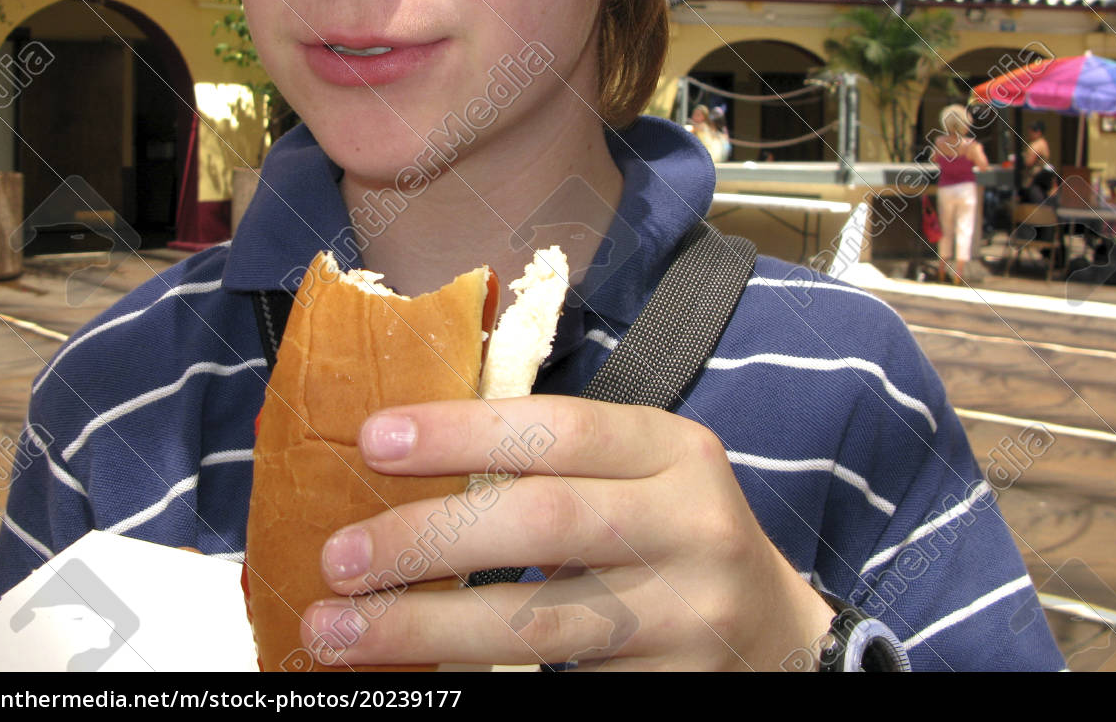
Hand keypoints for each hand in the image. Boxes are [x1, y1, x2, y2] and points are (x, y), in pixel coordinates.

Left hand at [300, 396, 833, 670]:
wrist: (776, 637)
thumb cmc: (673, 535)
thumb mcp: (638, 476)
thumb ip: (552, 462)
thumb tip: (405, 458)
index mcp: (674, 450)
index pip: (558, 428)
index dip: (462, 432)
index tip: (373, 440)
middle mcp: (691, 524)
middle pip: (543, 523)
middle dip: (428, 539)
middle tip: (339, 557)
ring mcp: (687, 615)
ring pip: (539, 621)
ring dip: (426, 625)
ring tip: (340, 629)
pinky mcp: (671, 686)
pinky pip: (558, 681)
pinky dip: (476, 678)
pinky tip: (416, 673)